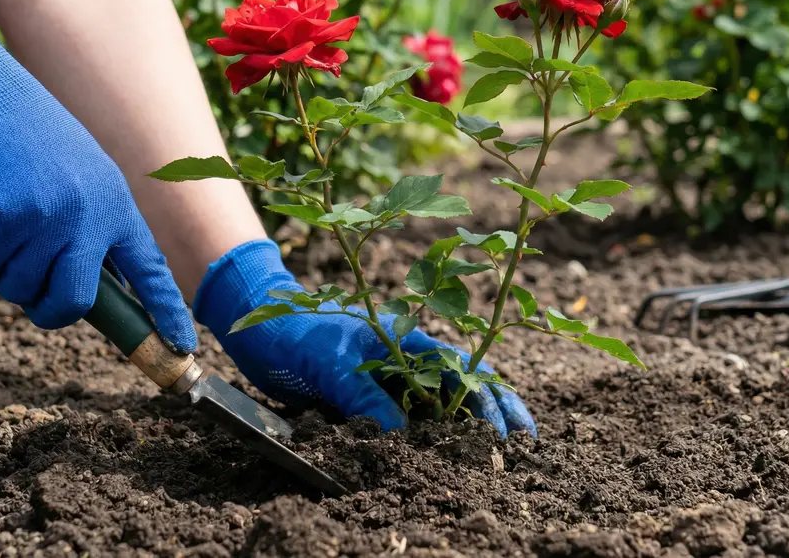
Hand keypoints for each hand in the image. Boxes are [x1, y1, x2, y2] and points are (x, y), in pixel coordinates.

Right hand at [0, 4, 195, 352]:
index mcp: (115, 205)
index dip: (165, 313)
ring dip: (1, 267)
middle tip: (34, 290)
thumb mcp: (81, 178)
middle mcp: (86, 216)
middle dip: (48, 309)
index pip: (149, 270)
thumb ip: (91, 229)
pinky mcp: (0, 219)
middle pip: (71, 303)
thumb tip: (88, 291)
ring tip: (1, 217)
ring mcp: (44, 219)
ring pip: (18, 288)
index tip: (182, 348)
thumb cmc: (29, 136)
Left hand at [194, 239, 536, 436]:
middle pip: (464, 388)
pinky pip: (408, 422)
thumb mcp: (333, 364)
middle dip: (497, 414)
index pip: (463, 371)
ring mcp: (391, 381)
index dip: (489, 400)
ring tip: (496, 458)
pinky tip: (446, 456)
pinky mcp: (371, 400)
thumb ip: (366, 397)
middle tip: (526, 446)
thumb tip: (399, 435)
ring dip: (468, 430)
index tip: (505, 433)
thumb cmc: (300, 333)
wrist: (263, 330)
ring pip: (441, 408)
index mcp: (409, 340)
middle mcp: (408, 361)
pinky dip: (431, 438)